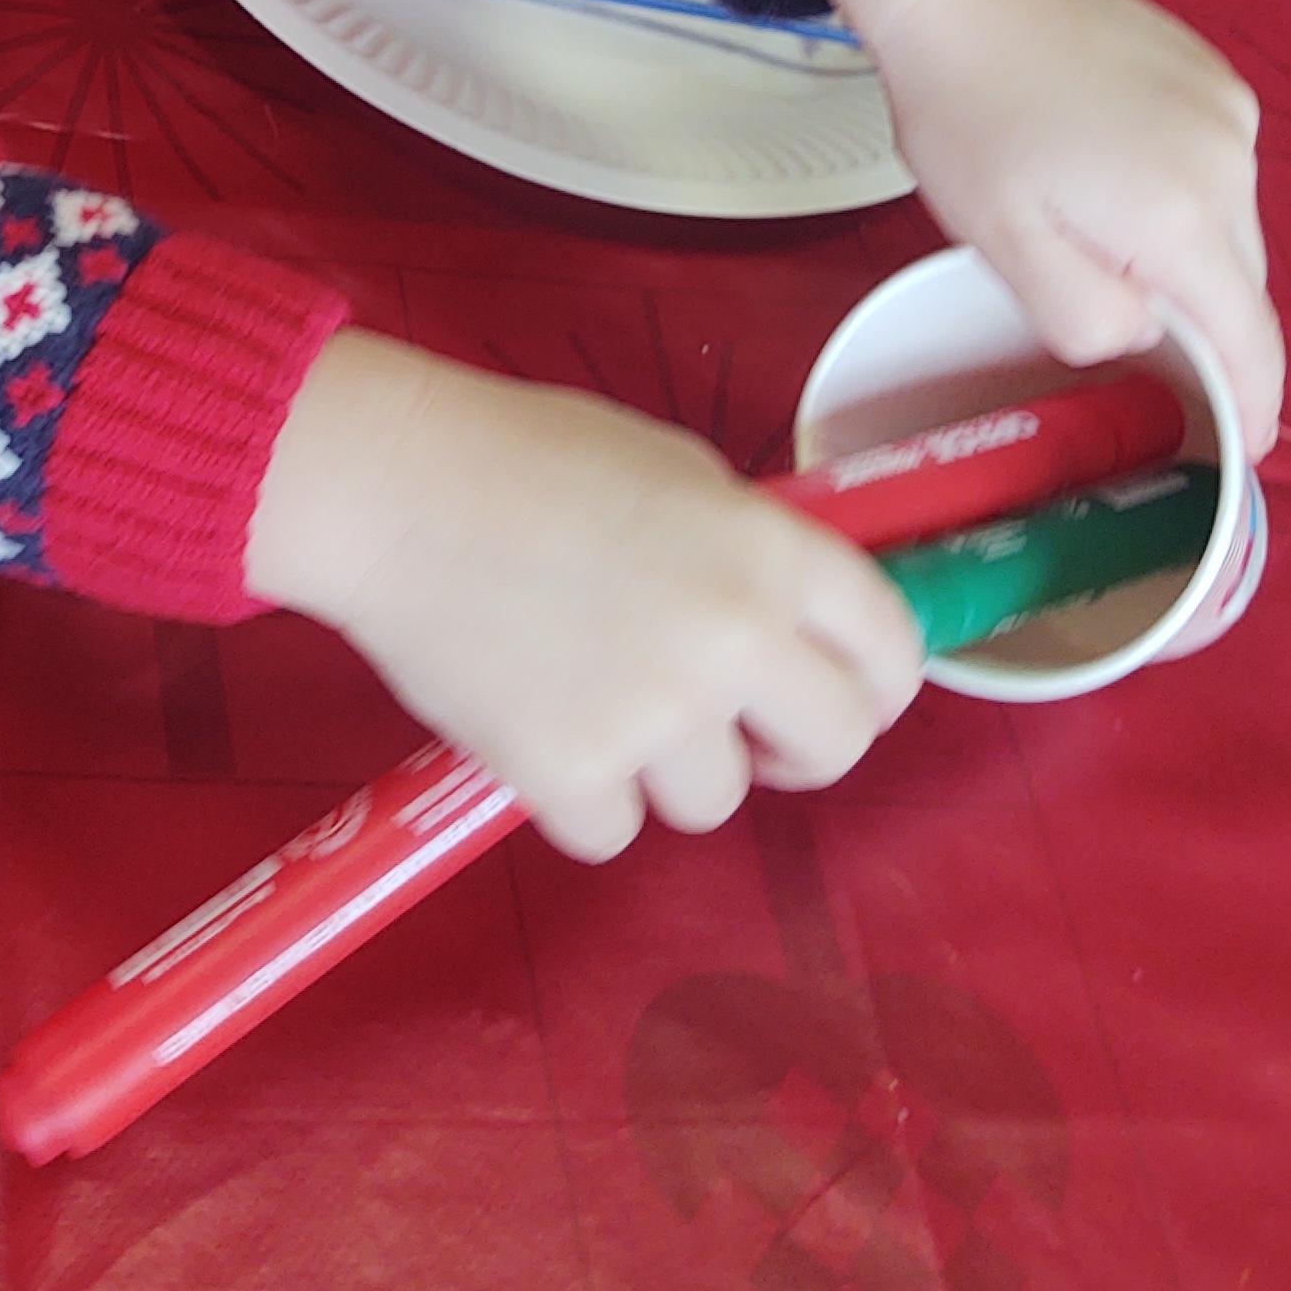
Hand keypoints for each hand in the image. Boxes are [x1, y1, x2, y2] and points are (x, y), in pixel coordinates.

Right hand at [245, 330, 923, 860]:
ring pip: (715, 801)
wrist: (398, 490)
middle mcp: (734, 639)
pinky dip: (579, 796)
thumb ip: (748, 552)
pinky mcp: (569, 772)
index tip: (843, 697)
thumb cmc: (529, 458)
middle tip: (743, 735)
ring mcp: (654, 714)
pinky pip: (612, 831)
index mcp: (771, 551)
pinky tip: (539, 729)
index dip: (875, 684)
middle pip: (835, 748)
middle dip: (796, 750)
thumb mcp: (677, 470)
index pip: (892, 650)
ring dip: (668, 770)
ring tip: (596, 700)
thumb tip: (786, 625)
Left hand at [759, 0, 1283, 454]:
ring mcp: (1230, 110)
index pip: (1250, 341)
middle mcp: (1231, 162)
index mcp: (1182, 218)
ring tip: (1090, 231)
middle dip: (1200, 323)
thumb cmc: (967, 118)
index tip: (1248, 445)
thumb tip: (1147, 331)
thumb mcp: (1006, 245)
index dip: (1255, 404)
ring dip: (1182, 253)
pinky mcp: (1215, 75)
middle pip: (1240, 284)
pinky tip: (1104, 174)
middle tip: (1125, 329)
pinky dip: (1178, 195)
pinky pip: (1216, 169)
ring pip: (1229, 226)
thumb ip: (1088, 317)